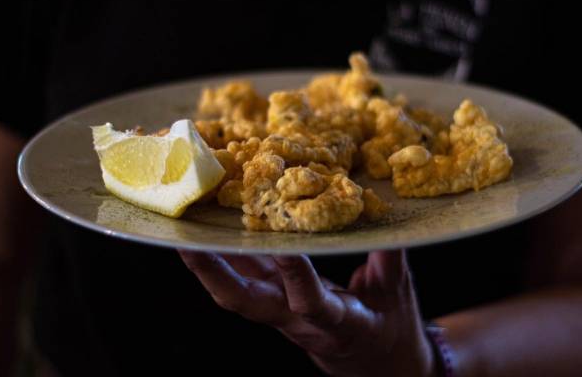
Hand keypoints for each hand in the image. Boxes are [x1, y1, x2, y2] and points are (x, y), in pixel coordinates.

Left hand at [179, 249, 434, 376]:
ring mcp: (278, 311)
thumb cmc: (387, 329)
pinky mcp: (272, 301)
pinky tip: (209, 228)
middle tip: (188, 242)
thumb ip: (391, 259)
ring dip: (206, 263)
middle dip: (214, 273)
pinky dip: (224, 254)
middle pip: (244, 301)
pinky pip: (242, 277)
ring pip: (234, 291)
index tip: (286, 244)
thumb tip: (386, 218)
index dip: (297, 275)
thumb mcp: (398, 295)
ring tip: (183, 227)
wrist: (372, 363)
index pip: (310, 302)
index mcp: (335, 323)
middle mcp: (295, 319)